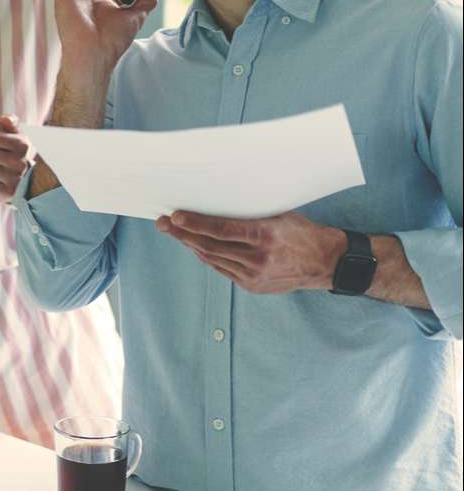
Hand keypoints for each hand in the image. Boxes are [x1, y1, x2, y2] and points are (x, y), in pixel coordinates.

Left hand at [155, 210, 346, 294]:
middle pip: (211, 245)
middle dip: (183, 233)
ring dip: (191, 244)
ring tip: (174, 232)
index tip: (176, 216)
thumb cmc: (302, 232)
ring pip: (213, 258)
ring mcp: (254, 275)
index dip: (196, 223)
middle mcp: (259, 258)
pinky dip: (207, 256)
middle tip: (163, 223)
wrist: (326, 262)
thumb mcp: (279, 215)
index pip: (222, 229)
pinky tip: (195, 246)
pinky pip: (222, 269)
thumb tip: (214, 204)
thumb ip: (249, 215)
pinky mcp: (252, 286)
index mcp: (266, 236)